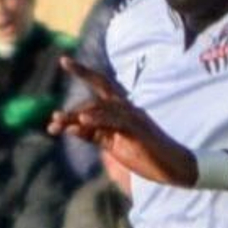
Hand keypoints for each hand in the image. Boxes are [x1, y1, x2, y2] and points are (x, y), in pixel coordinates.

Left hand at [49, 57, 196, 186]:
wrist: (173, 167)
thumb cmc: (146, 155)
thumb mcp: (114, 144)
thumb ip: (94, 134)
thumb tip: (71, 127)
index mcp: (121, 109)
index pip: (100, 85)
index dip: (83, 72)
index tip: (64, 60)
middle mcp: (126, 108)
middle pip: (96, 98)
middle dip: (72, 109)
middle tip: (53, 120)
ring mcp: (133, 117)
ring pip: (100, 109)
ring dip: (76, 116)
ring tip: (57, 122)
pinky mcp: (137, 129)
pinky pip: (114, 121)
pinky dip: (98, 119)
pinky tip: (83, 121)